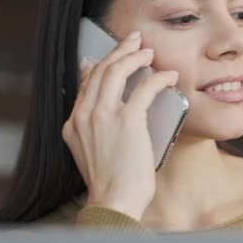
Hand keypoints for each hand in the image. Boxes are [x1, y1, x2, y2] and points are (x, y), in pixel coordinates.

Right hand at [62, 31, 177, 220]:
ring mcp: (103, 115)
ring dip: (135, 56)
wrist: (114, 202)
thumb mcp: (92, 154)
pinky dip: (159, 77)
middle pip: (100, 69)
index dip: (99, 62)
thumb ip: (95, 129)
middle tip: (134, 41)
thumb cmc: (110, 184)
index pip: (85, 82)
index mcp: (73, 123)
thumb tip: (108, 109)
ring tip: (149, 52)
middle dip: (119, 50)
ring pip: (117, 70)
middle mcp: (84, 115)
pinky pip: (145, 87)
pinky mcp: (127, 119)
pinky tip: (169, 76)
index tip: (112, 53)